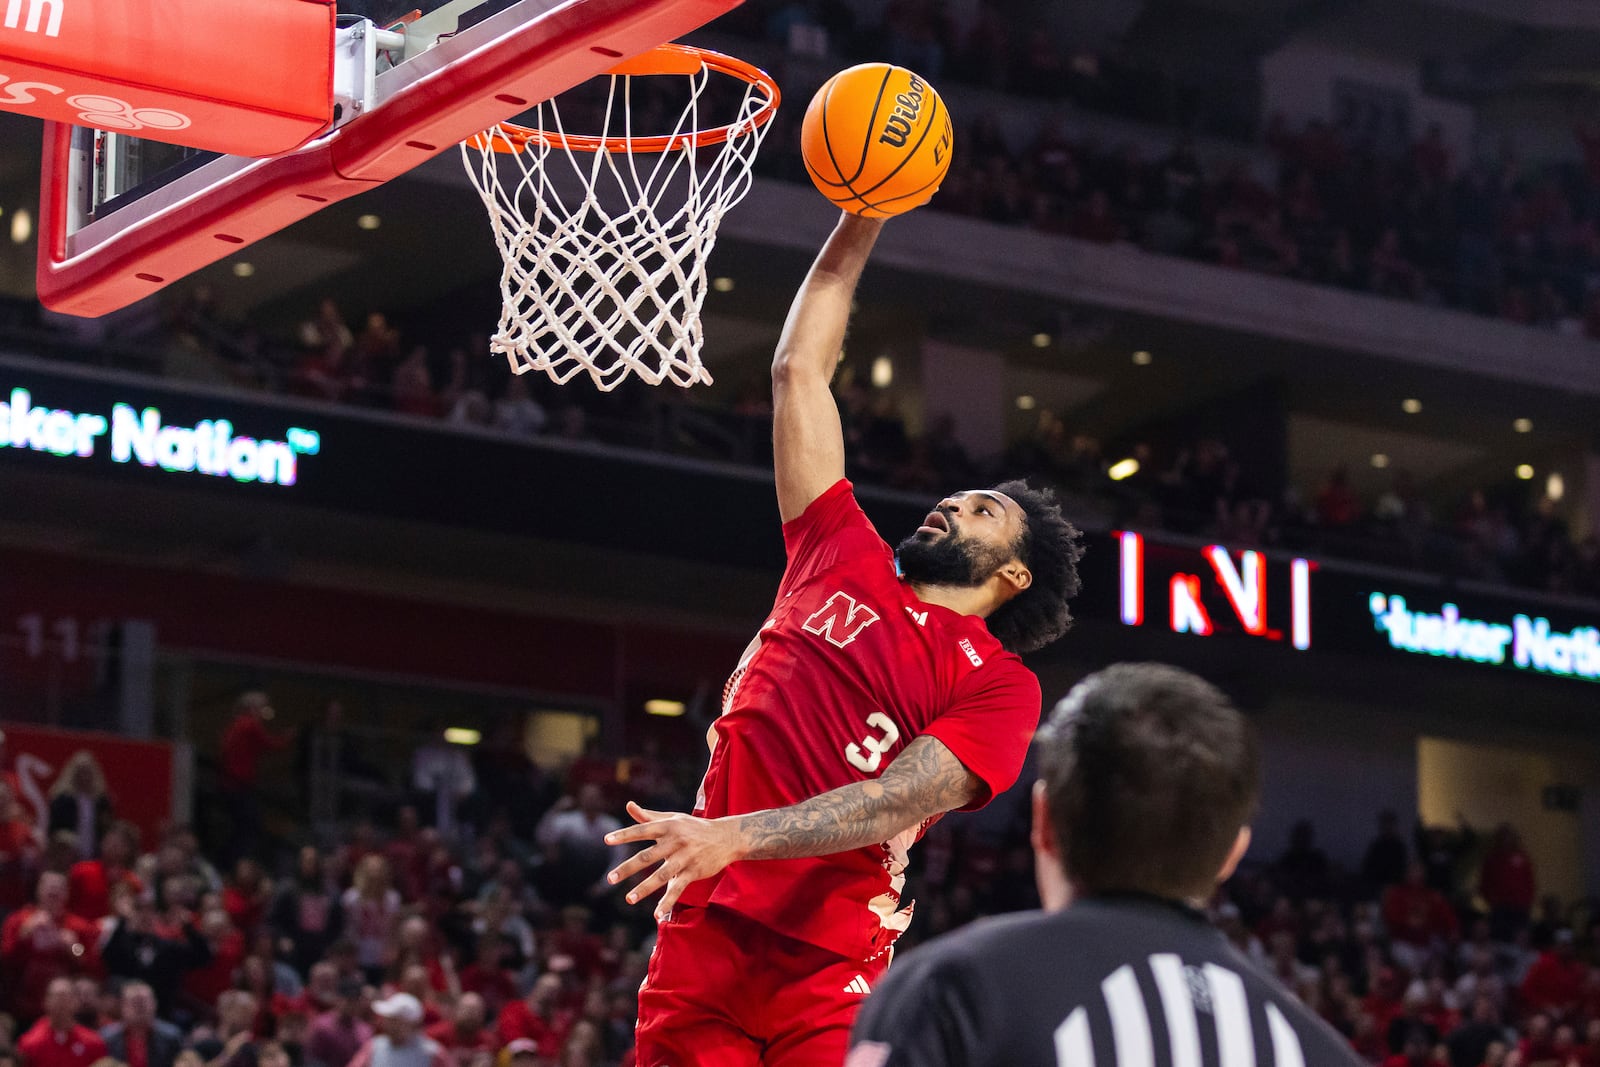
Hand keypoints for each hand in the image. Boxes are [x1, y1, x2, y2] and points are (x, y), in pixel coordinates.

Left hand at [604, 802, 743, 921]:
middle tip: (610, 878)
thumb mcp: (673, 818)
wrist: (726, 837)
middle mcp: (675, 841)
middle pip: (648, 856)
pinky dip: (668, 901)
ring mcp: (685, 857)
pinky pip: (678, 888)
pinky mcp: (694, 872)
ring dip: (644, 888)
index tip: (607, 840)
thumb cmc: (694, 828)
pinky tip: (657, 914)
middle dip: (628, 868)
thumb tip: (629, 805)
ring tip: (628, 899)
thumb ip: (649, 816)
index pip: (642, 830)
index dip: (625, 835)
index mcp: (668, 826)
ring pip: (662, 875)